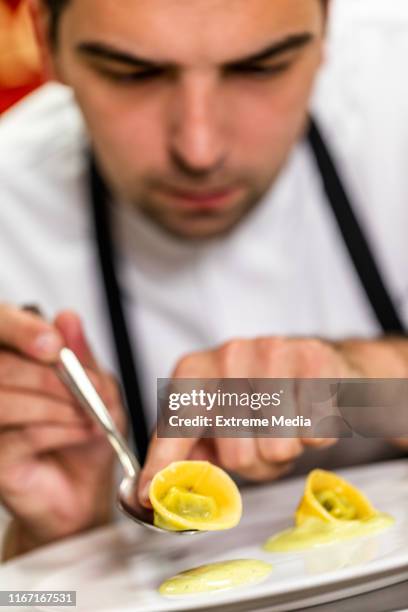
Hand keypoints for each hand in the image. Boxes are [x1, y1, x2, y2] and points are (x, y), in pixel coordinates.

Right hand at [0, 305, 125, 559]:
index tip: (55, 344)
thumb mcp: (97, 388)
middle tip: (89, 388)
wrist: (86, 491)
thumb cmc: (87, 435)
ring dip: (59, 405)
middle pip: (1, 365)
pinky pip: (22, 435)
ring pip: (6, 399)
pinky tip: (83, 431)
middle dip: (53, 375)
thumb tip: (67, 317)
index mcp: (13, 363)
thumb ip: (81, 355)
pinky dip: (61, 429)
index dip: (20, 329)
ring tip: (89, 415)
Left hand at [138, 337, 360, 504]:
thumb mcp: (212, 413)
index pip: (177, 427)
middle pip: (236, 454)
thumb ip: (181, 446)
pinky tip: (308, 414)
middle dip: (254, 462)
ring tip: (286, 426)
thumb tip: (153, 487)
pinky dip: (315, 436)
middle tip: (261, 440)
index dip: (164, 465)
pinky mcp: (312, 360)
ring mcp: (271, 353)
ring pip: (277, 447)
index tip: (150, 494)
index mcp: (195, 371)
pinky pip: (313, 431)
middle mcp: (228, 356)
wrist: (310, 362)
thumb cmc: (257, 394)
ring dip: (286, 450)